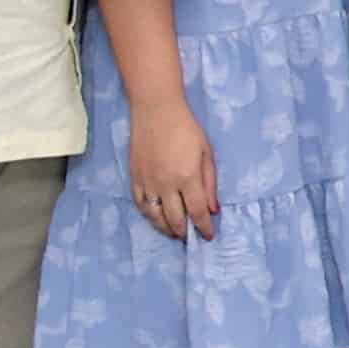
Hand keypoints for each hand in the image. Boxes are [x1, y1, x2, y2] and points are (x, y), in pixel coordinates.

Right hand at [132, 101, 221, 244]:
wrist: (156, 110)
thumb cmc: (186, 128)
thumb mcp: (206, 153)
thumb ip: (209, 183)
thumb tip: (213, 209)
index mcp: (188, 177)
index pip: (197, 212)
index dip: (204, 227)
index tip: (208, 235)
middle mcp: (166, 184)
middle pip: (175, 219)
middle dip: (184, 232)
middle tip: (190, 237)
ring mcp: (148, 182)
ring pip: (155, 216)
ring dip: (165, 228)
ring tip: (174, 232)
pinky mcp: (135, 177)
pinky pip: (140, 204)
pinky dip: (149, 215)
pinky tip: (155, 218)